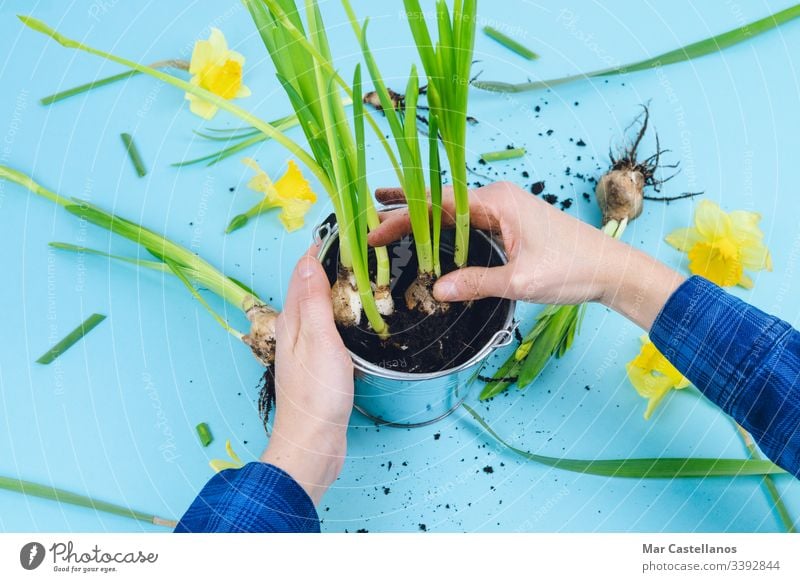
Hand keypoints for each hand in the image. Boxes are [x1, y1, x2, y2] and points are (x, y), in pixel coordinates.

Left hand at [260, 251, 353, 504]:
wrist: (313, 443)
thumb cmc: (317, 395)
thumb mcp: (319, 341)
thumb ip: (313, 301)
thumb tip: (309, 260)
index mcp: (291, 319)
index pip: (302, 271)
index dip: (321, 248)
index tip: (345, 230)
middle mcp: (294, 329)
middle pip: (310, 286)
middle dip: (332, 264)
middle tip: (363, 249)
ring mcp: (305, 347)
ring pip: (320, 307)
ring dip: (338, 288)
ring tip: (366, 274)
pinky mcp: (318, 364)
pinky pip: (329, 327)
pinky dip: (343, 313)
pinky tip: (358, 316)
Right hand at [369, 182, 683, 330]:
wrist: (611, 269)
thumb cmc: (573, 268)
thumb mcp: (522, 281)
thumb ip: (477, 283)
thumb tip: (438, 291)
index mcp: (497, 201)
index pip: (437, 206)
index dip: (402, 218)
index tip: (374, 230)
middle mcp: (497, 199)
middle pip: (440, 204)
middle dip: (405, 213)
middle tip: (370, 222)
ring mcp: (504, 210)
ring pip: (452, 213)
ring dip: (423, 222)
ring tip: (389, 227)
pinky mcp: (510, 224)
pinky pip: (468, 224)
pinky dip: (444, 232)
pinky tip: (430, 240)